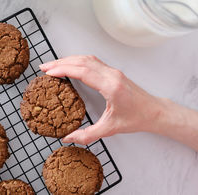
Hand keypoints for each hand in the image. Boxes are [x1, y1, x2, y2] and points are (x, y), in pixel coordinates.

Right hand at [39, 55, 164, 144]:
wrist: (154, 112)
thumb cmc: (136, 118)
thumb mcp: (110, 129)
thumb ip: (87, 135)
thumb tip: (67, 138)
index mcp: (110, 86)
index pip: (82, 71)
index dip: (63, 70)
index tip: (48, 72)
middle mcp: (111, 75)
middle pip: (82, 61)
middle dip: (60, 62)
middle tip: (43, 67)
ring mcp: (113, 71)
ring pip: (87, 58)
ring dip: (68, 60)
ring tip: (52, 65)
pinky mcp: (113, 72)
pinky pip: (92, 61)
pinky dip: (77, 61)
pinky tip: (70, 65)